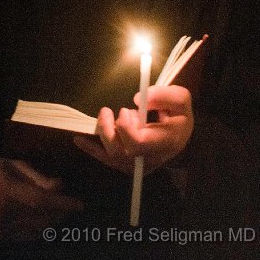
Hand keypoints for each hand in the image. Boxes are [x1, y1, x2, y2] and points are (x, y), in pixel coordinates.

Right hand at [0, 158, 83, 241]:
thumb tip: (62, 187)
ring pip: (37, 228)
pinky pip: (28, 234)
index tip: (80, 204)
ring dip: (53, 220)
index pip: (40, 200)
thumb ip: (40, 178)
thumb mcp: (20, 166)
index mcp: (4, 190)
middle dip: (61, 212)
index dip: (62, 202)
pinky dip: (41, 226)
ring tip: (62, 210)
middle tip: (74, 205)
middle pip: (40, 216)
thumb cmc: (0, 170)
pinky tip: (48, 218)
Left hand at [74, 85, 193, 175]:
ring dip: (104, 134)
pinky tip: (79, 140)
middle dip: (110, 129)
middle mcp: (149, 158)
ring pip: (112, 157)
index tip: (126, 110)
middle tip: (111, 111)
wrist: (179, 134)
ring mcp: (137, 164)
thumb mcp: (180, 98)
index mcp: (164, 142)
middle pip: (120, 152)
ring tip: (106, 115)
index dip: (125, 126)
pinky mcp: (127, 164)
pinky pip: (107, 159)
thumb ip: (164, 95)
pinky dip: (92, 149)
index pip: (137, 143)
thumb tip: (138, 98)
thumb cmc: (179, 115)